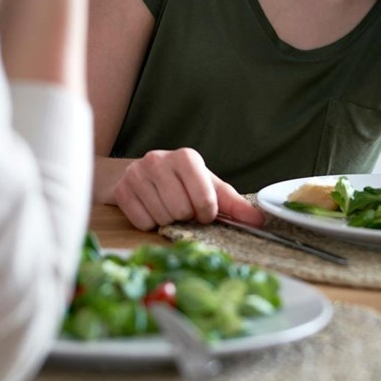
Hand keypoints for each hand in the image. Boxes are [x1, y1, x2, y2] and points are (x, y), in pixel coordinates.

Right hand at [113, 147, 265, 230]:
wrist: (138, 174)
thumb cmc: (179, 182)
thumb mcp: (208, 187)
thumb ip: (233, 204)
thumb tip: (260, 221)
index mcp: (187, 158)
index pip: (205, 199)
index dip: (207, 213)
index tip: (203, 211)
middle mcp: (160, 160)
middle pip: (182, 210)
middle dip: (185, 217)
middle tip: (182, 209)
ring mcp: (137, 174)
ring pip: (162, 217)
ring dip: (167, 221)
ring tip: (166, 208)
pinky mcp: (121, 190)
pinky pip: (142, 222)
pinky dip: (149, 223)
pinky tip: (150, 210)